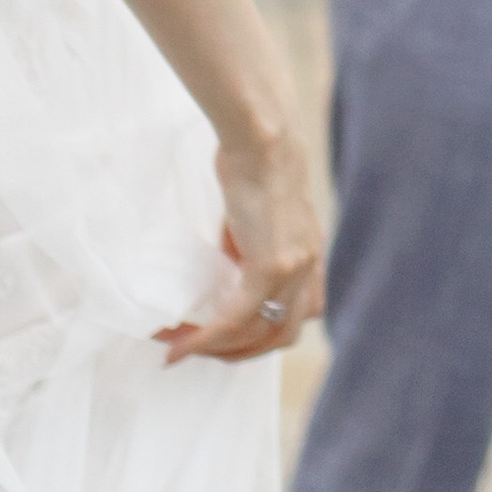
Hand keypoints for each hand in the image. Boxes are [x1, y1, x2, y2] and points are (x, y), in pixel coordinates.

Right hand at [159, 128, 325, 364]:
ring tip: (182, 349)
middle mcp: (309, 267)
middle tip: (206, 352)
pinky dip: (206, 339)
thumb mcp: (260, 212)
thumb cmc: (255, 162)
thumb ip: (253, 242)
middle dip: (244, 353)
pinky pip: (236, 320)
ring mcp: (292, 269)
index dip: (273, 332)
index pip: (307, 312)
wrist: (262, 138)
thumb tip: (232, 259)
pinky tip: (179, 346)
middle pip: (284, 335)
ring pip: (258, 335)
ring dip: (218, 350)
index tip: (235, 338)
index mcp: (311, 253)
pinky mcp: (269, 267)